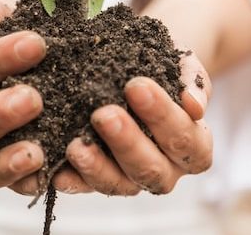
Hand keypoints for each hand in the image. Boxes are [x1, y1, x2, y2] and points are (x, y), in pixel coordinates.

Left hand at [12, 52, 212, 195]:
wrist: (137, 63)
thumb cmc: (163, 64)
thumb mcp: (181, 64)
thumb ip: (191, 81)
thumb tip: (194, 106)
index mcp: (194, 146)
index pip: (185, 139)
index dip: (163, 116)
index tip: (136, 85)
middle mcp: (167, 169)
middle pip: (152, 169)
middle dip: (127, 142)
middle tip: (104, 114)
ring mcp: (132, 179)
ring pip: (120, 185)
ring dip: (97, 167)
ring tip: (76, 145)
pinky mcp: (98, 180)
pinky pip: (85, 188)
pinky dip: (71, 180)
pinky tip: (56, 169)